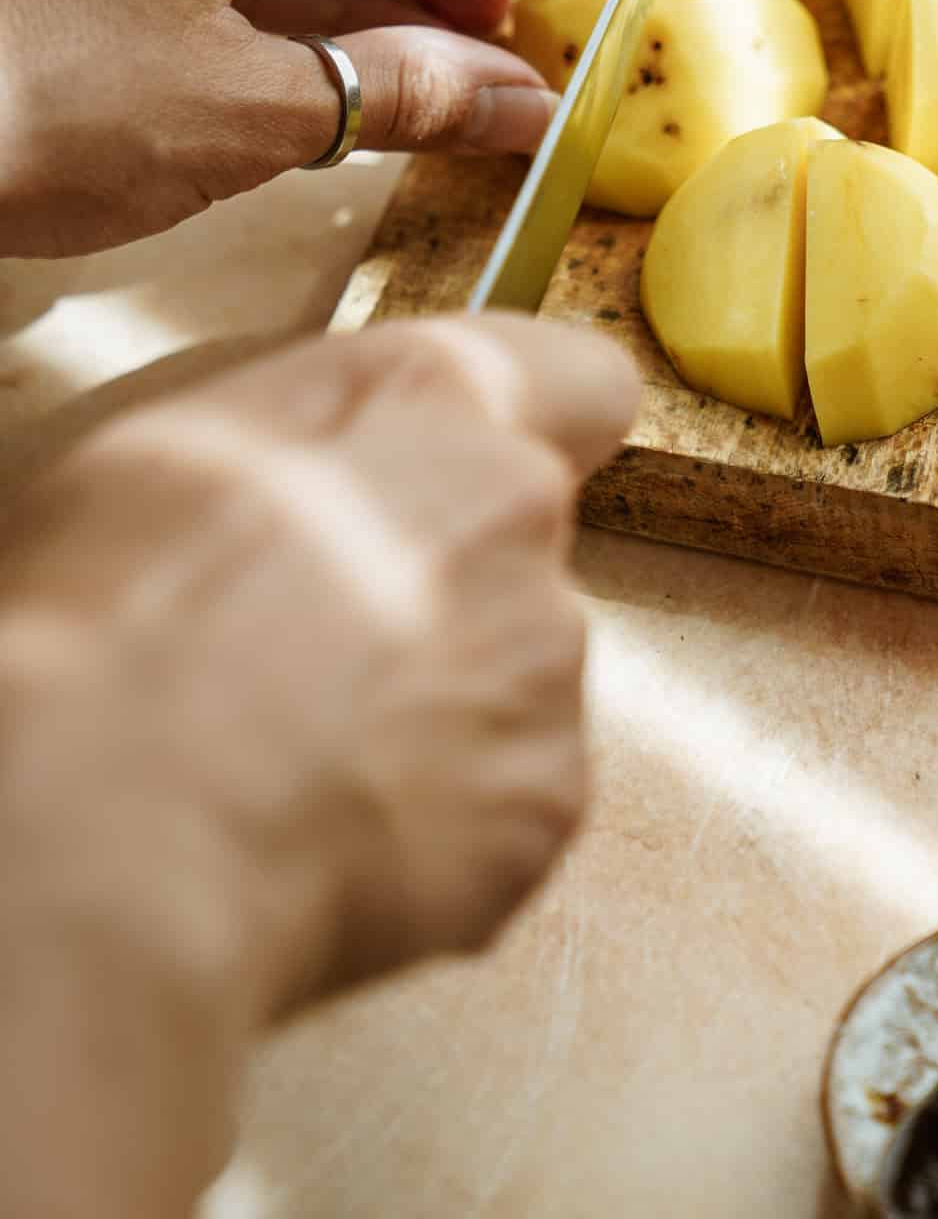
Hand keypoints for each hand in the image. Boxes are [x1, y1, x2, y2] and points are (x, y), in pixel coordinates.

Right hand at [0, 313, 637, 1218]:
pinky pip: (502, 805)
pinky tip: (323, 842)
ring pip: (514, 683)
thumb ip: (294, 421)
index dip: (539, 412)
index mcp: (437, 403)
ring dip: (439, 711)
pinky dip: (440, 822)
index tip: (506, 448)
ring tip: (291, 762)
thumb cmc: (78, 610)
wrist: (88, 823)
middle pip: (531, 541)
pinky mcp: (540, 820)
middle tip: (318, 644)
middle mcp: (524, 529)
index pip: (578, 375)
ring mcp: (546, 684)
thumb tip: (329, 442)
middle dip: (450, 581)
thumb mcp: (159, 439)